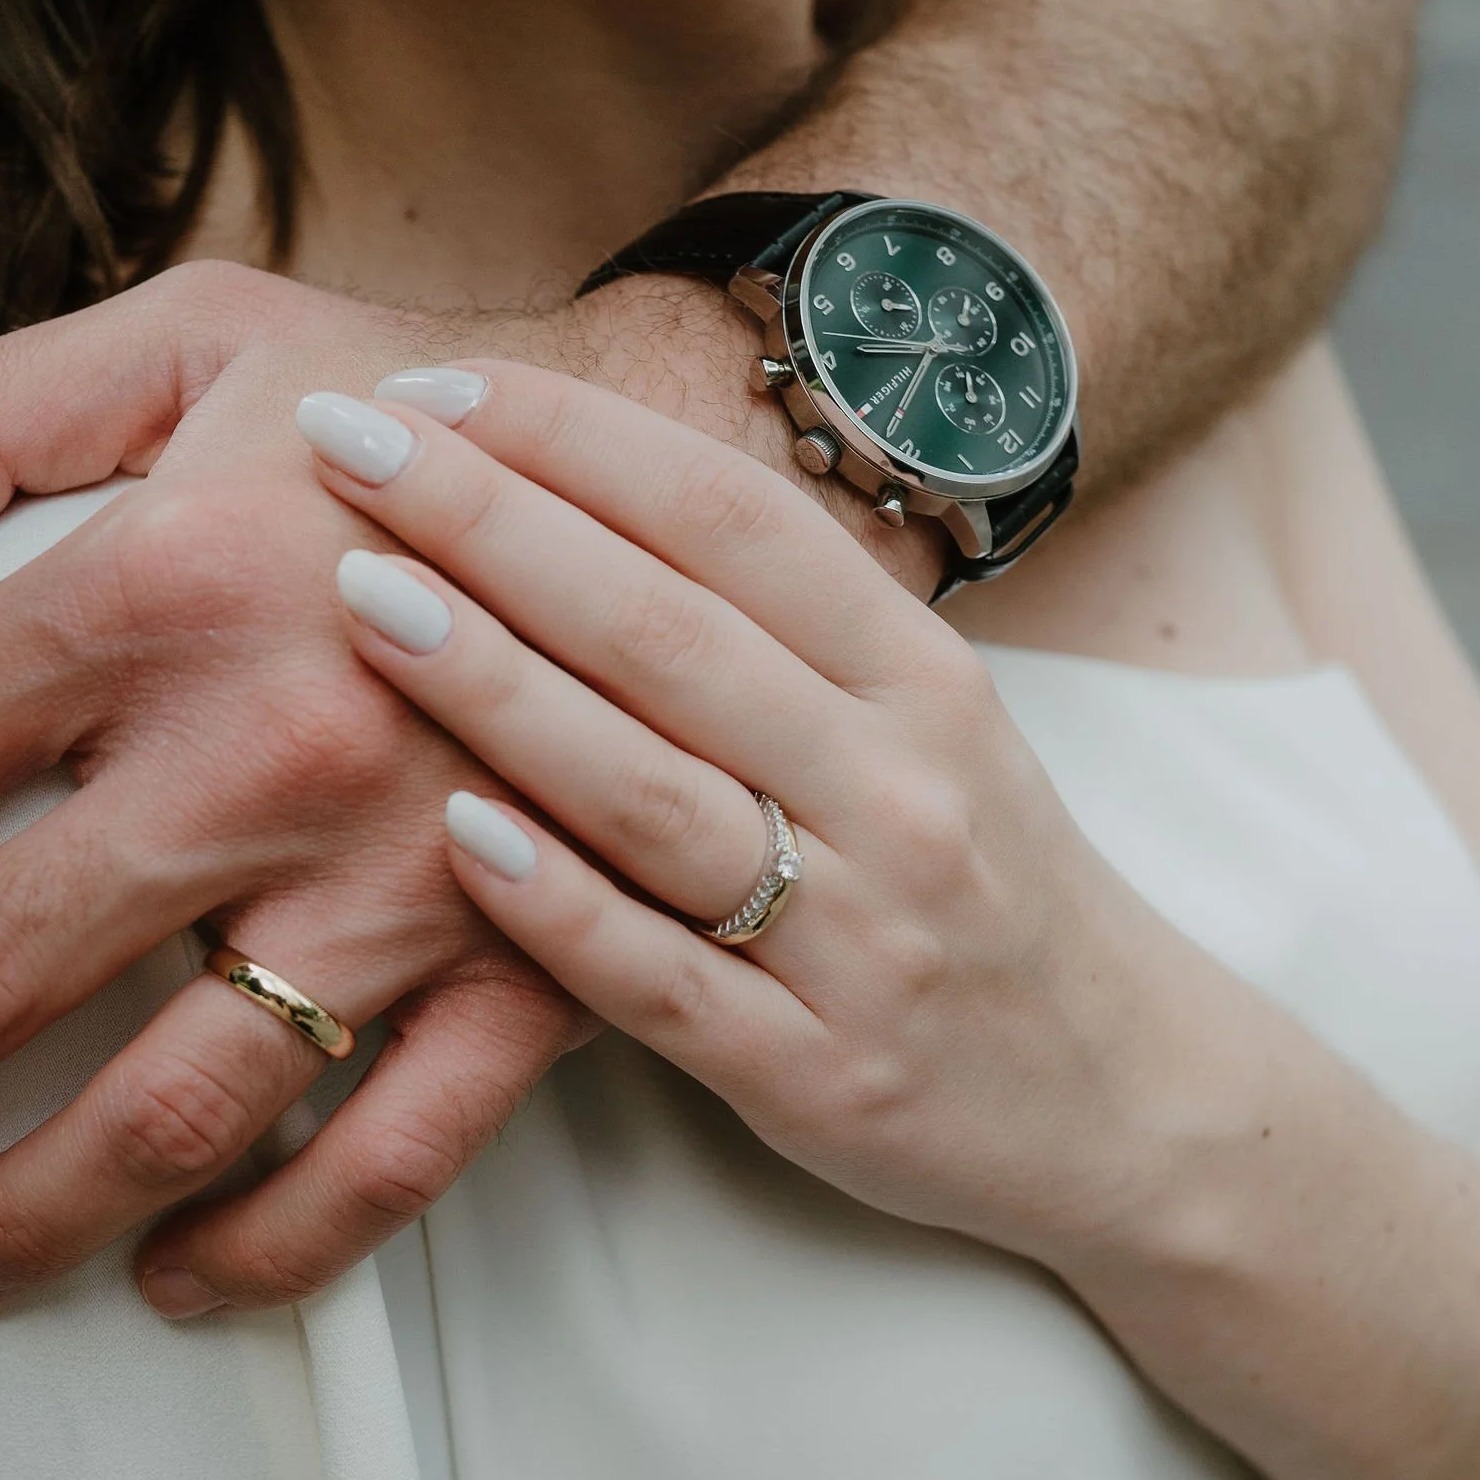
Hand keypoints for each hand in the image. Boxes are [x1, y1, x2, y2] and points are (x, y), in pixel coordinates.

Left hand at [0, 262, 944, 1316]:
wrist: (674, 465)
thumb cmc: (419, 402)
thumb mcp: (200, 329)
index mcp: (171, 582)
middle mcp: (272, 751)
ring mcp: (406, 889)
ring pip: (172, 1106)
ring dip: (24, 1206)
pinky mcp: (527, 978)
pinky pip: (387, 1163)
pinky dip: (271, 1250)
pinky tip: (179, 1280)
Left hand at [303, 359, 1187, 1257]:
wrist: (1127, 1095)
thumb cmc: (979, 883)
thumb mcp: (925, 726)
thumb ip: (778, 632)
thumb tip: (572, 503)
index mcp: (922, 677)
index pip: (730, 518)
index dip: (576, 439)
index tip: (437, 385)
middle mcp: (899, 787)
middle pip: (667, 632)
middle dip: (494, 522)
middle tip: (351, 439)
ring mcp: (862, 937)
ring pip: (653, 793)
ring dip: (498, 685)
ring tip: (361, 593)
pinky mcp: (817, 1074)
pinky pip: (661, 980)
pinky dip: (556, 904)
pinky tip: (452, 831)